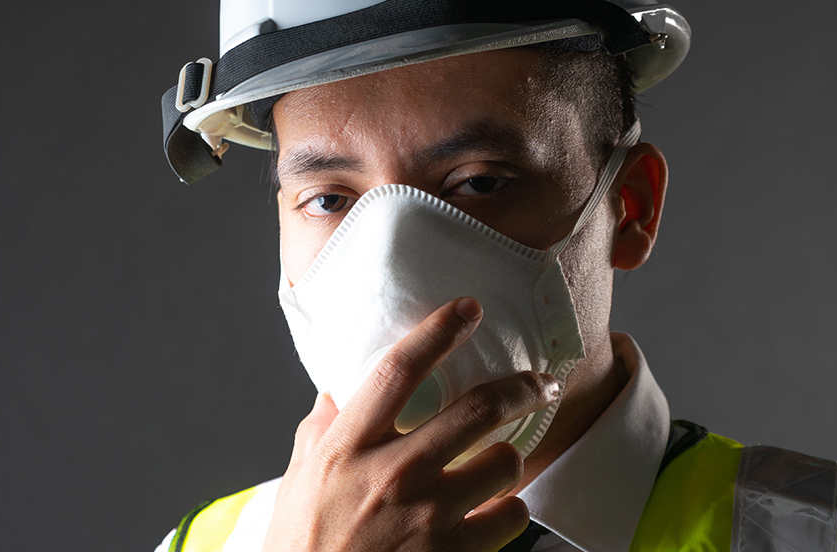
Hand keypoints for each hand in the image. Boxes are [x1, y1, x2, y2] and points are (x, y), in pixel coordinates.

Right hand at [262, 297, 563, 551]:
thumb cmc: (302, 548)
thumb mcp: (296, 483)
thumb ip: (320, 432)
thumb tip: (333, 394)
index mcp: (347, 447)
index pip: (397, 370)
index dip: (438, 331)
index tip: (467, 308)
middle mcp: (393, 474)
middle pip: (478, 409)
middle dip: (521, 388)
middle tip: (539, 384)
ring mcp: (429, 517)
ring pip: (505, 462)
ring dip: (511, 458)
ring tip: (504, 462)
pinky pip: (512, 516)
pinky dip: (510, 510)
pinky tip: (498, 511)